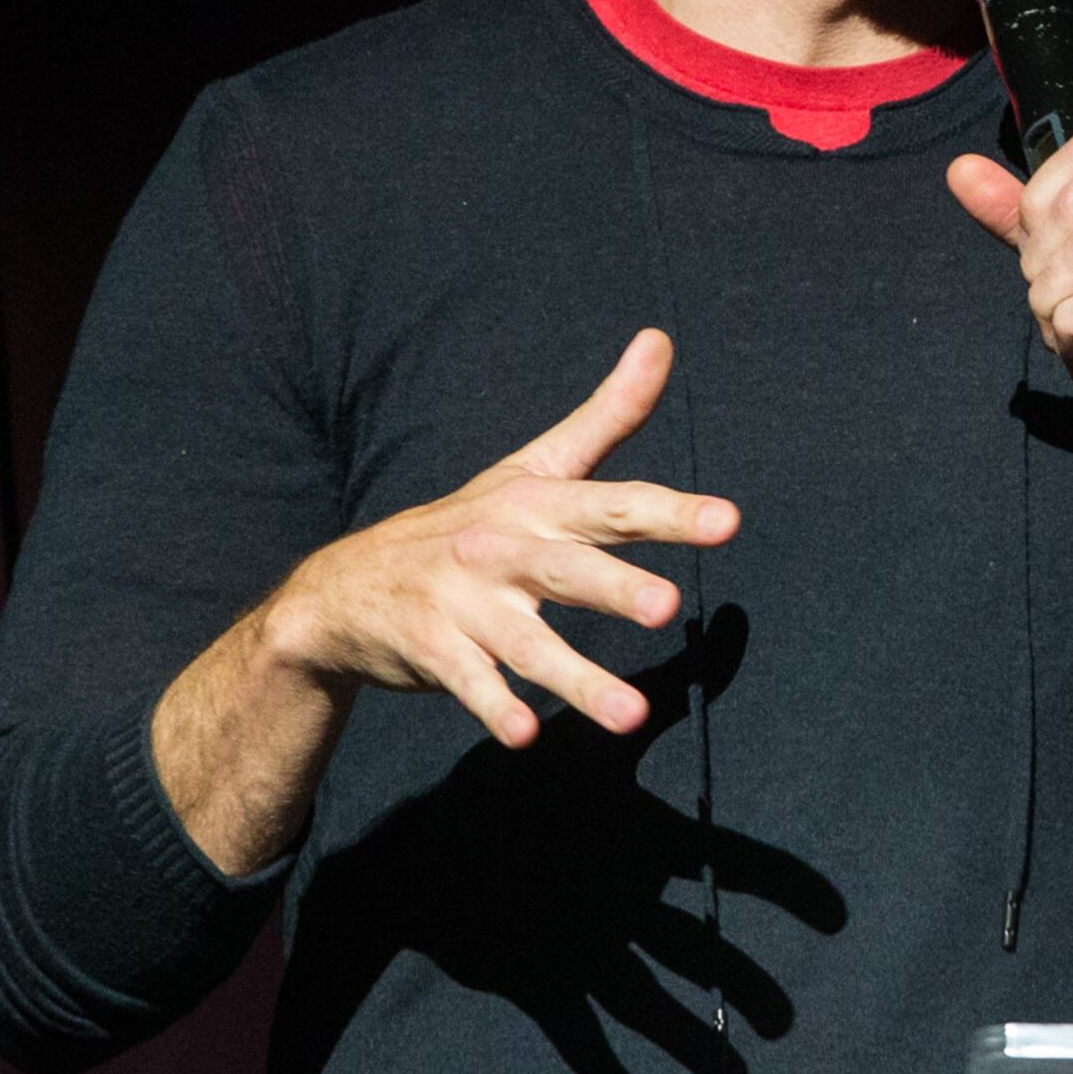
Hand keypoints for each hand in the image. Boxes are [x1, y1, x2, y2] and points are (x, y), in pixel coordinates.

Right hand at [155, 328, 740, 875]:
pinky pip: (468, 681)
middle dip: (616, 586)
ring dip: (578, 678)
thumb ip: (608, 413)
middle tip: (669, 608)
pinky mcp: (431, 648)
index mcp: (537, 502)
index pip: (614, 505)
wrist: (345, 588)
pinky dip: (494, 707)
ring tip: (631, 716)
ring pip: (526, 642)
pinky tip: (525, 735)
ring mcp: (462, 601)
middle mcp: (502, 547)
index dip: (671, 513)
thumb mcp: (536, 465)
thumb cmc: (468, 524)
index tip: (728, 521)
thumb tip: (661, 338)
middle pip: (567, 568)